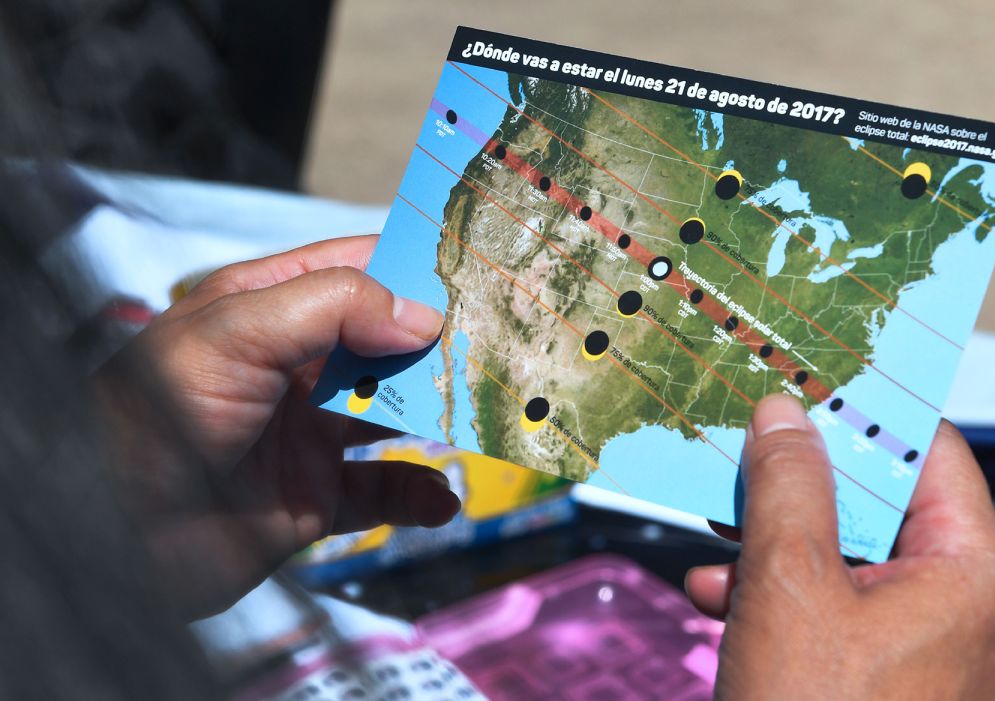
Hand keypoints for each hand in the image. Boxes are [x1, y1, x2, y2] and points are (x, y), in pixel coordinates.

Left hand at [97, 236, 459, 617]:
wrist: (114, 534)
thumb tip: (422, 313)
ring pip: (396, 416)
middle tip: (501, 348)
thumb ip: (333, 307)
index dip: (415, 268)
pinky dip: (418, 495)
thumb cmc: (156, 415)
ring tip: (486, 417)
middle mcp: (296, 366)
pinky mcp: (315, 497)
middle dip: (442, 346)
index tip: (480, 269)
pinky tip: (441, 499)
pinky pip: (383, 490)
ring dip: (441, 418)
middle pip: (388, 344)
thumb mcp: (236, 332)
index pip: (357, 270)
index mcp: (270, 308)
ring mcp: (308, 432)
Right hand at [685, 395, 994, 699]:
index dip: (861, 416)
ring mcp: (944, 656)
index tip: (801, 392)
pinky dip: (791, 605)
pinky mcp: (907, 688)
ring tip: (716, 557)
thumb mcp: (786, 585)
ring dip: (779, 554)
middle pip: (885, 510)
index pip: (928, 450)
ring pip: (858, 566)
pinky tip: (726, 606)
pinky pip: (852, 620)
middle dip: (798, 496)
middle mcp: (974, 609)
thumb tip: (785, 415)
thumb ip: (788, 486)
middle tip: (743, 470)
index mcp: (974, 571)